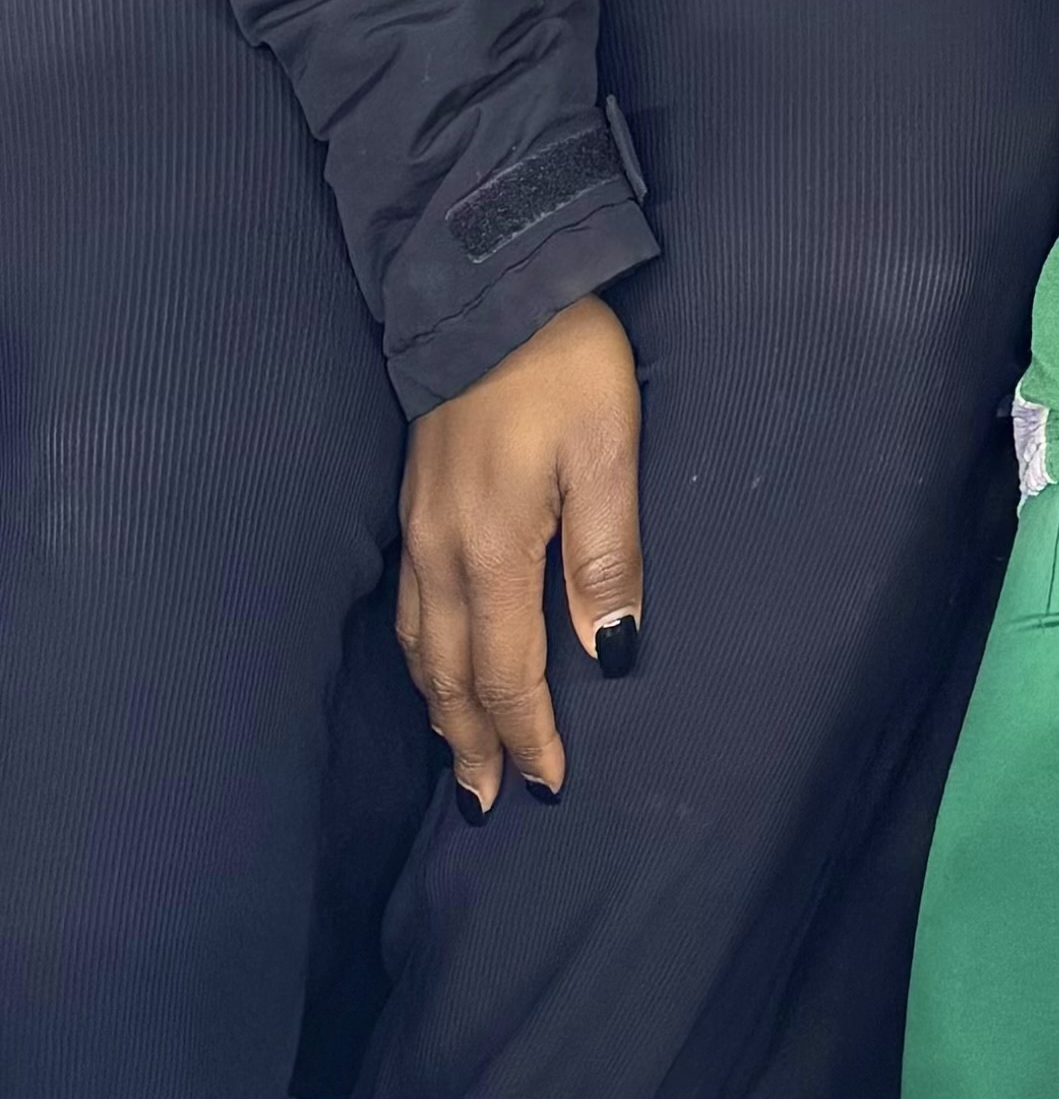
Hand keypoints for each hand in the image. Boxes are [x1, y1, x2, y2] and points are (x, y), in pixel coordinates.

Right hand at [397, 294, 641, 812]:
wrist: (490, 293)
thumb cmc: (565, 367)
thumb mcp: (608, 455)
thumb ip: (606, 556)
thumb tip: (610, 652)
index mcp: (491, 552)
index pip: (505, 673)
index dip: (527, 735)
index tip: (547, 786)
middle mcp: (440, 555)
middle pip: (450, 676)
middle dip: (471, 745)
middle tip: (489, 805)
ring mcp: (419, 531)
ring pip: (420, 648)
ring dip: (441, 710)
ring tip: (460, 757)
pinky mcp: (414, 505)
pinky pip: (408, 610)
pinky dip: (421, 658)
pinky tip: (433, 666)